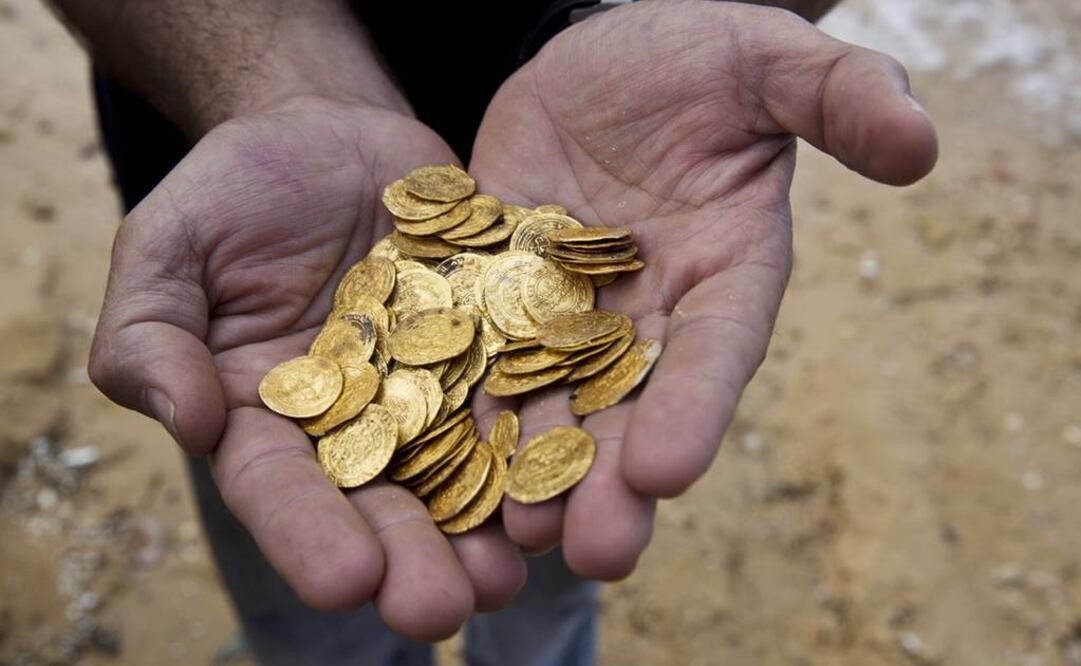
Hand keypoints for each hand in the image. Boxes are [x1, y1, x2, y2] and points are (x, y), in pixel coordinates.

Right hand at [88, 97, 525, 639]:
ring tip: (514, 572)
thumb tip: (188, 421)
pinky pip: (526, 386)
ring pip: (464, 466)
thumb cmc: (234, 191)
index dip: (309, 535)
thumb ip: (151, 333)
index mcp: (273, 415)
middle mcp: (362, 419)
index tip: (344, 580)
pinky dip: (548, 432)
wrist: (327, 132)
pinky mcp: (497, 339)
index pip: (282, 488)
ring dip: (489, 524)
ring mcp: (437, 384)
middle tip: (440, 607)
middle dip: (412, 555)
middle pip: (383, 500)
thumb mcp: (168, 246)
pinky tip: (576, 475)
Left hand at [469, 1, 936, 575]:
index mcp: (724, 271)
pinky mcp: (497, 290)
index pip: (716, 348)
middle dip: (613, 477)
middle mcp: (648, 309)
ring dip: (532, 466)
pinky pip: (476, 349)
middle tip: (594, 550)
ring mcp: (566, 307)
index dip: (696, 407)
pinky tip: (436, 456)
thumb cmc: (695, 56)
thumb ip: (837, 97)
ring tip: (513, 533)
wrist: (597, 58)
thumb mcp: (765, 61)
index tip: (668, 471)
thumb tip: (921, 144)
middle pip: (633, 403)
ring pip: (551, 398)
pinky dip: (461, 401)